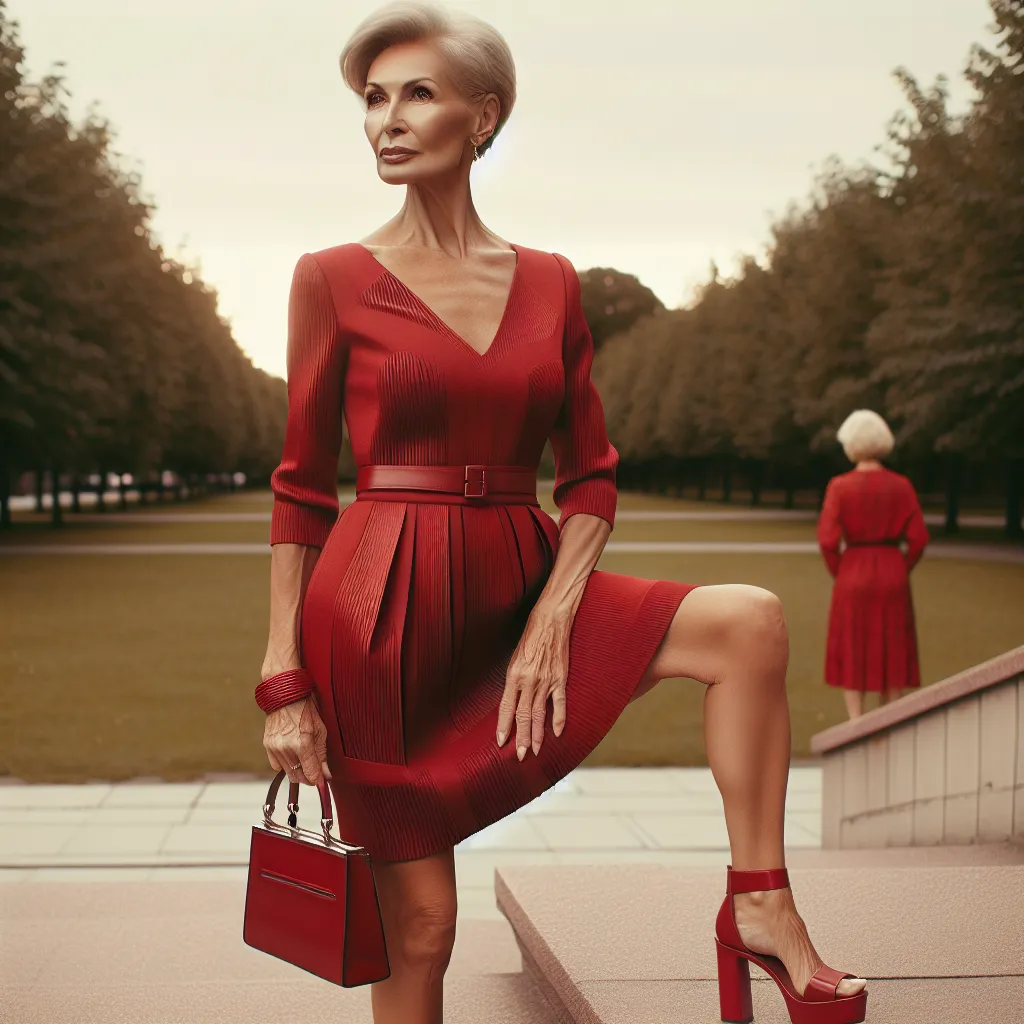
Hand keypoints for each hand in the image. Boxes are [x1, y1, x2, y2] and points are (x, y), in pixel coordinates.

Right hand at [263, 695, 330, 786]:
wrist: (286, 695)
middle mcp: (286, 748)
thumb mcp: (321, 730)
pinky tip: (292, 757)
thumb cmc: (306, 709)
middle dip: (309, 778)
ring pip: (287, 773)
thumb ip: (322, 754)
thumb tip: (326, 774)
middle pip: (298, 777)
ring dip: (298, 772)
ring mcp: (274, 747)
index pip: (310, 774)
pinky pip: (276, 766)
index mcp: (302, 744)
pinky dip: (285, 765)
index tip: (323, 781)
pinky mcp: (267, 746)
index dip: (318, 780)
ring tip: (306, 762)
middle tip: (316, 773)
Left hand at [496, 602, 570, 759]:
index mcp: (514, 675)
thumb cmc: (529, 638)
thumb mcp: (514, 658)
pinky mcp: (560, 678)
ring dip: (537, 734)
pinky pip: (559, 703)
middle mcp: (529, 681)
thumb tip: (511, 702)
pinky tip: (557, 732)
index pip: (506, 707)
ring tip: (534, 750)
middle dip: (520, 738)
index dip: (504, 726)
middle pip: (523, 716)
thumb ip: (513, 681)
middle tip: (519, 755)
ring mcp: (546, 681)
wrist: (550, 622)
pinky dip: (558, 719)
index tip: (501, 742)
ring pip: (540, 714)